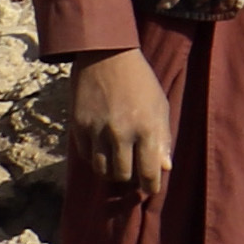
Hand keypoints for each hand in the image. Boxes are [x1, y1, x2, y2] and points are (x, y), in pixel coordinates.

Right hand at [64, 51, 170, 199]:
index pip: (148, 172)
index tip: (151, 188)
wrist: (106, 55)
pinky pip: (86, 156)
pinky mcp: (78, 127)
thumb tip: (165, 167)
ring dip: (111, 172)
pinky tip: (102, 150)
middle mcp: (120, 133)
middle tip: (133, 172)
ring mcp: (97, 131)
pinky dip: (95, 158)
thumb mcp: (160, 105)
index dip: (150, 185)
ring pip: (101, 170)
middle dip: (130, 178)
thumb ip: (163, 138)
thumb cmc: (140, 81)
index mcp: (146, 128)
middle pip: (122, 175)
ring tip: (118, 164)